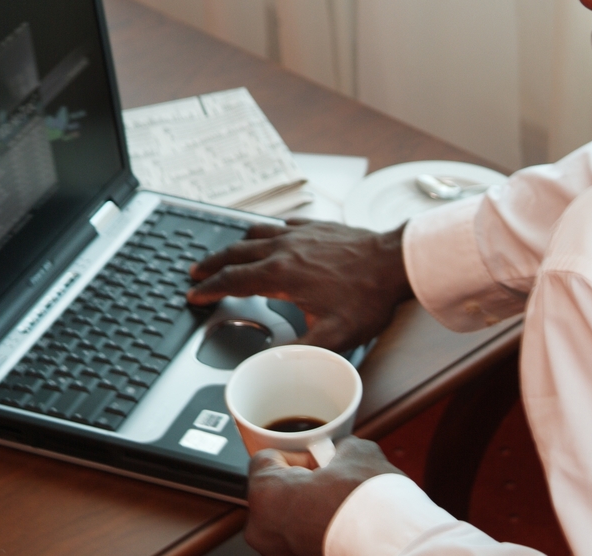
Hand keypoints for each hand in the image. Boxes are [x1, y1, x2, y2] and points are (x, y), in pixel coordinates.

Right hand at [187, 219, 413, 351]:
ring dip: (234, 245)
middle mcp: (285, 249)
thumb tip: (270, 366)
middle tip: (197, 272)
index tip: (195, 295)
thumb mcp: (334, 337)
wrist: (395, 262)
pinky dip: (266, 231)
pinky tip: (268, 235)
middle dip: (212, 264)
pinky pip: (282, 225)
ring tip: (224, 253)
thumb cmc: (368, 297)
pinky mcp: (317, 226)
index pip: (232, 281)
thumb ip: (299, 353)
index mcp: (281, 274)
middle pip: (235, 253)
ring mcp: (301, 235)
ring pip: (255, 234)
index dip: (209, 290)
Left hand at [245, 437, 404, 555]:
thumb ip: (338, 448)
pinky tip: (341, 524)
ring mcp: (277, 552)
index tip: (318, 459)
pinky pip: (299, 538)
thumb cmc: (368, 504)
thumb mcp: (356, 453)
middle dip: (302, 483)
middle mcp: (262, 528)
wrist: (391, 544)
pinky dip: (316, 530)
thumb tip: (341, 452)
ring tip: (339, 504)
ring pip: (287, 518)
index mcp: (265, 494)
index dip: (297, 454)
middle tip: (331, 480)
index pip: (265, 460)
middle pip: (274, 491)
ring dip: (309, 508)